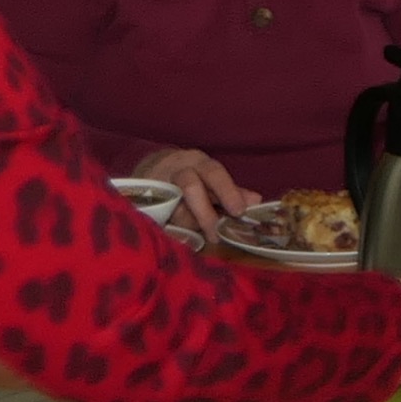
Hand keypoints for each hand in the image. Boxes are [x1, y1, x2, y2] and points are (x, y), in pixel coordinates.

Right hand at [140, 147, 254, 226]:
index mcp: (199, 163)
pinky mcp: (144, 197)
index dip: (227, 191)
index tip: (239, 211)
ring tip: (199, 238)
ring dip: (187, 223)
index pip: (214, 173)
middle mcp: (178, 169)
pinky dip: (168, 228)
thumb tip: (256, 201)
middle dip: (205, 212)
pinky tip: (178, 237)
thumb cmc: (189, 176)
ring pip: (172, 204)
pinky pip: (156, 215)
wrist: (151, 169)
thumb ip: (231, 192)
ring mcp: (158, 182)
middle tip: (216, 234)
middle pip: (191, 186)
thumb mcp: (210, 179)